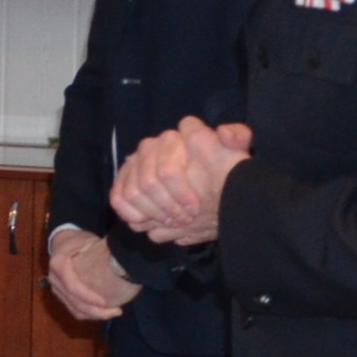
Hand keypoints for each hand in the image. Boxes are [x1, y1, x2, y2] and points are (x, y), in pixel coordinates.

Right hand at [44, 227, 139, 322]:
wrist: (63, 243)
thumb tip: (122, 261)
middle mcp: (54, 279)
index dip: (87, 296)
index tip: (105, 302)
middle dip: (95, 310)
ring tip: (114, 312)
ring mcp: (56, 289)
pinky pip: (75, 310)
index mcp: (58, 264)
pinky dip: (90, 315)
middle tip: (116, 311)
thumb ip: (99, 251)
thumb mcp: (88, 241)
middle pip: (73, 301)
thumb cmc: (79, 242)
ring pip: (74, 309)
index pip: (71, 285)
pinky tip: (104, 313)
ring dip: (94, 315)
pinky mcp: (62, 296)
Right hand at [111, 117, 250, 248]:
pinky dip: (131, 213)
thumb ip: (237, 136)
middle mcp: (152, 146)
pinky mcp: (123, 182)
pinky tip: (146, 221)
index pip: (168, 165)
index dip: (180, 188)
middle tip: (184, 218)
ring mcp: (135, 163)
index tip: (195, 205)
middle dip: (167, 204)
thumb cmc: (222, 175)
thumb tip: (224, 134)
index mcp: (177, 138)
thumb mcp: (236, 154)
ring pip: (134, 191)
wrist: (209, 195)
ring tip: (172, 222)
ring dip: (153, 212)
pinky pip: (118, 198)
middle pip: (150, 180)